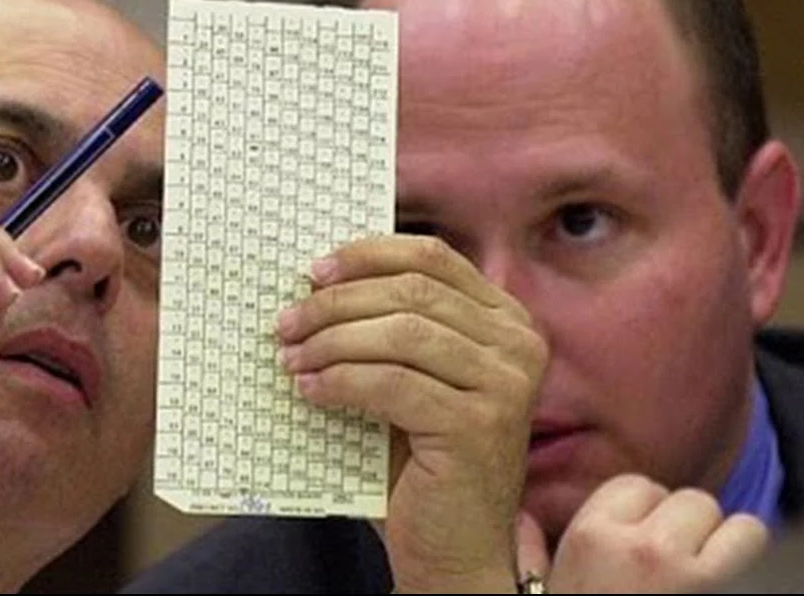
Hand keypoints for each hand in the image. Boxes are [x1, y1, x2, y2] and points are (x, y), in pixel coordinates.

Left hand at [278, 234, 547, 592]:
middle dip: (336, 302)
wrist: (455, 548)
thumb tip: (317, 283)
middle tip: (286, 323)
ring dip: (332, 341)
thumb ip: (388, 327)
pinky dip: (341, 381)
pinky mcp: (478, 426)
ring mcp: (504, 385)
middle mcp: (517, 344)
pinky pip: (392, 383)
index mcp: (505, 319)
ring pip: (401, 333)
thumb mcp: (413, 377)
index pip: (432, 258)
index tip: (314, 270)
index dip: (367, 255)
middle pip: (411, 292)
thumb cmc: (423, 461)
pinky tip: (310, 390)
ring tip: (291, 358)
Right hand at [516, 474, 770, 592]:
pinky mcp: (710, 586)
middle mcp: (636, 543)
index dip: (645, 511)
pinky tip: (722, 578)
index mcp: (588, 536)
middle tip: (676, 557)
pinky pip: (747, 540)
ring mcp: (678, 567)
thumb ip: (527, 551)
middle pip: (687, 499)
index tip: (641, 538)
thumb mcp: (533, 593)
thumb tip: (520, 518)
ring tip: (704, 566)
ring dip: (721, 539)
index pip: (637, 485)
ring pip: (723, 515)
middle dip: (687, 524)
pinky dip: (743, 554)